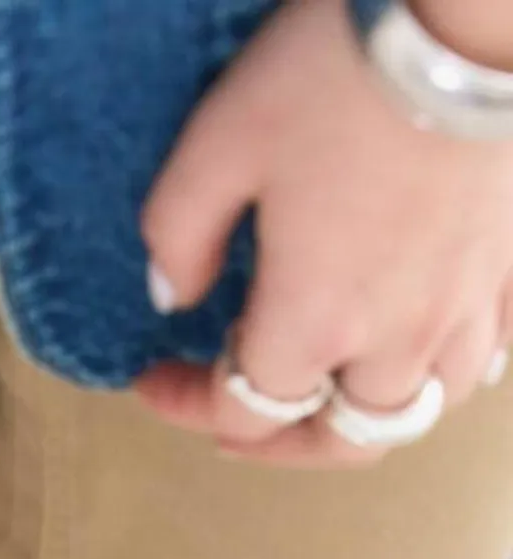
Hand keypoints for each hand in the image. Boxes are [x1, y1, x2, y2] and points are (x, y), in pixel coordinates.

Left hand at [135, 0, 512, 466]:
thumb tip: (170, 297)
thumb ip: (177, 236)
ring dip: (359, 420)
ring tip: (323, 397)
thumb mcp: (218, 144)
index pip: (242, 411)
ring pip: (416, 413)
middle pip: (337, 441)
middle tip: (232, 426)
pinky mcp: (507, 273)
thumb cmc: (337, 74)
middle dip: (277, 446)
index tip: (151, 379)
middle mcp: (392, 341)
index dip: (185, 406)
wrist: (467, 18)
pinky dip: (437, 375)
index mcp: (312, 323)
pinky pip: (481, 360)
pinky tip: (413, 356)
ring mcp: (461, 312)